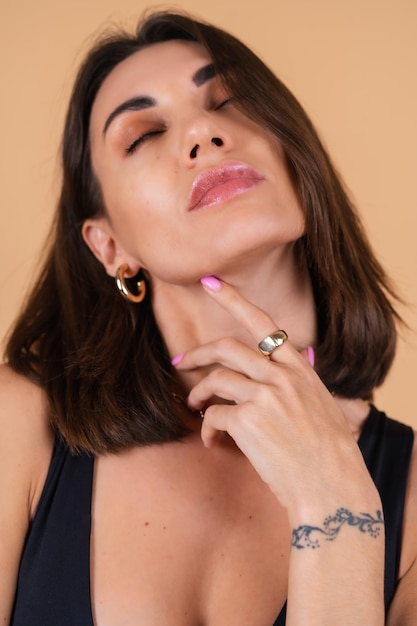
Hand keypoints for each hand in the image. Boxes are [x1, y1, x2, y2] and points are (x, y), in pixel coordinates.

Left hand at [173, 276, 379, 520]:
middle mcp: (282, 376)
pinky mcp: (248, 420)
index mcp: (299, 370)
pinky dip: (206, 428)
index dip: (234, 299)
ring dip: (198, 393)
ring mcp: (264, 396)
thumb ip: (301, 378)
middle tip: (181, 361)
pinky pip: (213, 414)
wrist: (332, 488)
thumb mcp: (321, 404)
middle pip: (227, 347)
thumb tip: (299, 354)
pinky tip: (212, 442)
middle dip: (198, 352)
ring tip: (194, 405)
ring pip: (215, 379)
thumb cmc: (328, 452)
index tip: (210, 282)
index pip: (264, 323)